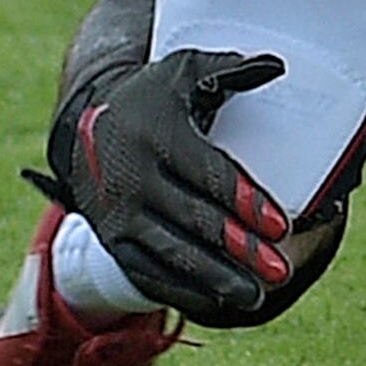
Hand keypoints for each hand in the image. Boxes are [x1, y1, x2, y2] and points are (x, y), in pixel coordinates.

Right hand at [49, 47, 294, 320]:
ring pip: (172, 253)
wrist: (84, 127)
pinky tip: (216, 300)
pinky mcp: (109, 239)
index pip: (208, 174)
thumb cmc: (150, 98)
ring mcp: (117, 213)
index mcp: (155, 134)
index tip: (281, 226)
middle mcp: (132, 177)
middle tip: (279, 271)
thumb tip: (276, 65)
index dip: (246, 201)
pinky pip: (148, 271)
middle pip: (194, 220)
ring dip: (215, 278)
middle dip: (240, 249)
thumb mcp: (182, 72)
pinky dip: (182, 289)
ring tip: (255, 295)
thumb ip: (228, 68)